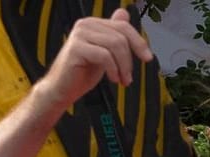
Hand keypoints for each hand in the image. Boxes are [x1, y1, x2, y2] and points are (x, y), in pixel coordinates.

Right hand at [39, 8, 153, 106]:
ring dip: (123, 66)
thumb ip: (113, 36)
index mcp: (93, 24)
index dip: (139, 42)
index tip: (147, 57)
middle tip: (129, 77)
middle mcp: (85, 25)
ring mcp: (80, 35)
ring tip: (122, 80)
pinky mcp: (76, 48)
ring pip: (115, 45)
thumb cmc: (81, 73)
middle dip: (130, 58)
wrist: (62, 89)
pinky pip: (104, 55)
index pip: (123, 26)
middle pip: (121, 36)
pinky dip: (113, 69)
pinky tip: (113, 79)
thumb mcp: (104, 53)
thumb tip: (124, 14)